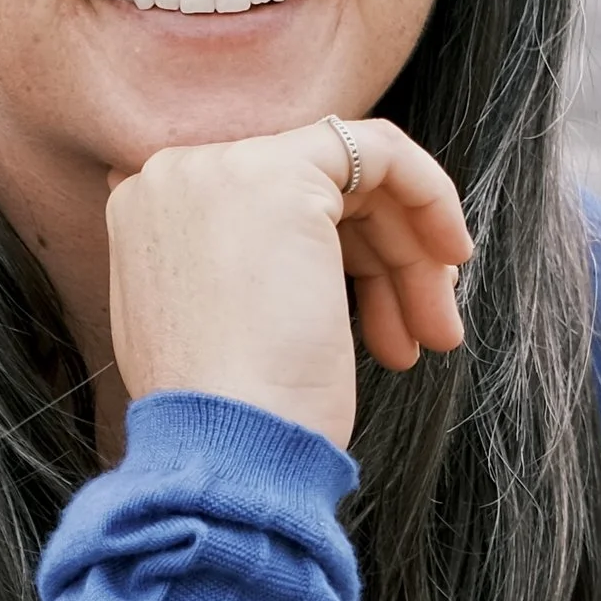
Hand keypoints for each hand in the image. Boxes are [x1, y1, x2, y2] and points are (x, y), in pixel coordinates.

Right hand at [105, 116, 470, 450]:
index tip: (381, 319)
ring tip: (436, 334)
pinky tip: (452, 254)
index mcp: (148, 215)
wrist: (225, 450)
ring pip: (351, 180)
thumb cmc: (233, 422)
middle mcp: (174, 177)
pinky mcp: (284, 173)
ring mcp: (223, 169)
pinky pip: (380, 150)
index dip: (337, 257)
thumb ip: (231, 278)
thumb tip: (294, 274)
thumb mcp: (215, 334)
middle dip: (383, 261)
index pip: (265, 211)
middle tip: (424, 333)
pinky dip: (429, 192)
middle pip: (313, 195)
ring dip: (409, 256)